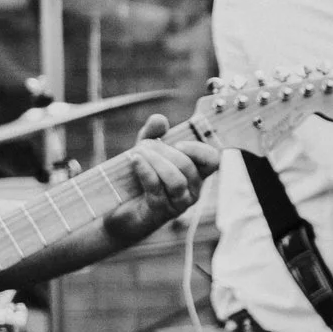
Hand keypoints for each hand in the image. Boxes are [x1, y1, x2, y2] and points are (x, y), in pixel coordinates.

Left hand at [99, 115, 217, 246]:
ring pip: (176, 180)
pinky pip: (157, 189)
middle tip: (144, 145)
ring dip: (156, 161)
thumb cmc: (138, 179)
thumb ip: (153, 134)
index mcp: (196, 174)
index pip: (213, 161)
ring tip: (137, 152)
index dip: (199, 150)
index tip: (178, 143)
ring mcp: (178, 204)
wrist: (119, 209)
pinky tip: (134, 160)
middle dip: (164, 151)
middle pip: (188, 167)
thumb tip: (160, 119)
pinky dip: (145, 171)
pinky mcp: (160, 212)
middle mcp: (193, 191)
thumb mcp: (145, 152)